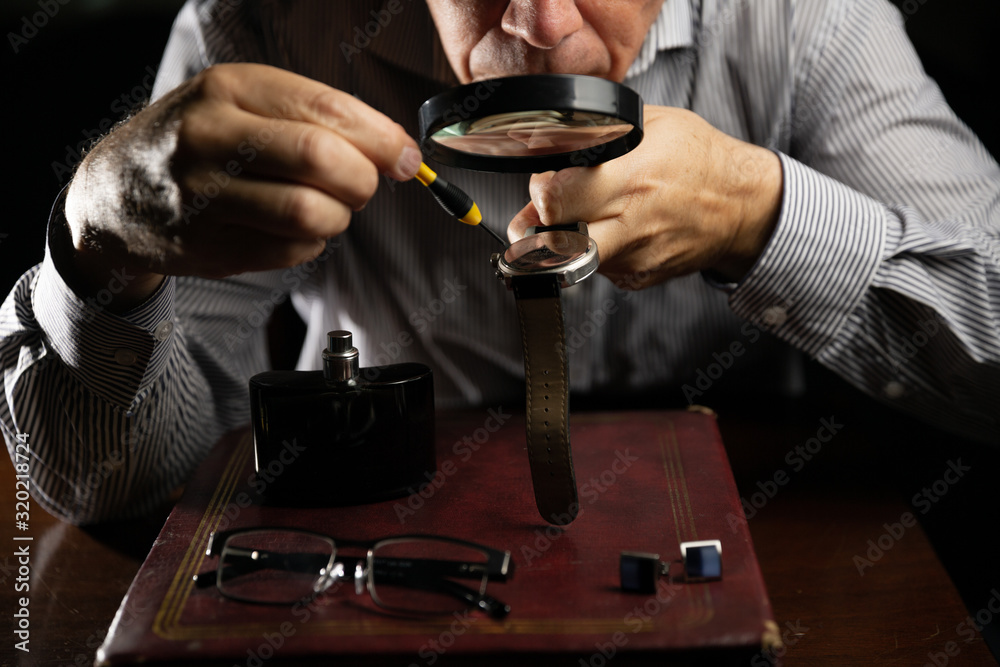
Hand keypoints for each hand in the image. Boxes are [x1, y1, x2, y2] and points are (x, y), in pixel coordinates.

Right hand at [64, 63, 420, 306]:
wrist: (114, 194)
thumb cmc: (198, 141)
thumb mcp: (244, 102)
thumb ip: (318, 117)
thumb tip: (399, 151)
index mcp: (229, 88)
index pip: (327, 110)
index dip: (382, 139)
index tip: (405, 157)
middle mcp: (211, 138)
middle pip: (321, 160)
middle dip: (363, 179)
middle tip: (363, 185)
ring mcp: (206, 197)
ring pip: (311, 212)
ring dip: (339, 216)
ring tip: (326, 206)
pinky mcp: (210, 247)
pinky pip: (293, 251)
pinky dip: (311, 243)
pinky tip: (291, 228)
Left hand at [507, 106, 783, 287]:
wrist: (742, 205)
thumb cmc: (699, 159)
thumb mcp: (652, 124)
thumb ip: (599, 133)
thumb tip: (550, 144)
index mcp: (631, 178)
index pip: (556, 199)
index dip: (541, 191)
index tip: (546, 181)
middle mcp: (631, 223)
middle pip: (556, 239)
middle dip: (542, 224)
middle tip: (548, 209)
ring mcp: (634, 256)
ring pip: (572, 257)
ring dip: (567, 237)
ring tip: (588, 213)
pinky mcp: (638, 277)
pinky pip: (597, 268)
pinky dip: (595, 250)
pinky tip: (614, 228)